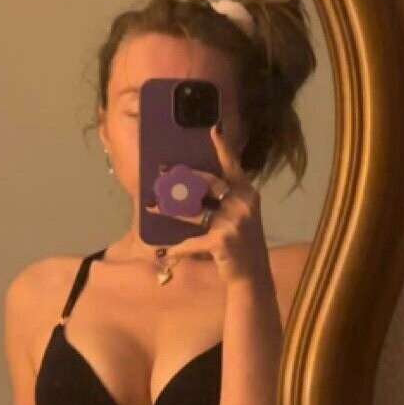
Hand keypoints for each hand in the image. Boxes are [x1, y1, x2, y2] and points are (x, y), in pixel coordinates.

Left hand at [143, 124, 272, 287]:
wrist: (252, 276)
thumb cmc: (242, 245)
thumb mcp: (241, 216)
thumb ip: (226, 199)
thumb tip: (194, 186)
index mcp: (247, 194)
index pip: (232, 166)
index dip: (221, 147)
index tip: (211, 128)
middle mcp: (242, 203)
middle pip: (206, 183)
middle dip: (180, 181)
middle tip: (161, 177)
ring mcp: (232, 222)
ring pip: (192, 210)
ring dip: (168, 208)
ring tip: (151, 206)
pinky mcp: (222, 241)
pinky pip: (191, 242)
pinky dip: (177, 249)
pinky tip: (165, 253)